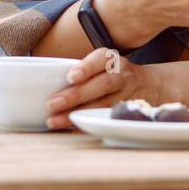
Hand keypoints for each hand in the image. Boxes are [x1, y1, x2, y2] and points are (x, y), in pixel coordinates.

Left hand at [46, 47, 162, 129]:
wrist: (151, 86)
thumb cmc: (112, 75)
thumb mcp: (102, 65)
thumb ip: (81, 71)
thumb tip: (37, 82)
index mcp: (112, 61)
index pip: (101, 59)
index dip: (87, 67)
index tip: (71, 77)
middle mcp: (122, 76)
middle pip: (102, 84)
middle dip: (76, 95)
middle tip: (51, 104)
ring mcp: (127, 95)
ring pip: (104, 105)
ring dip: (78, 114)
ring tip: (54, 121)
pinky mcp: (128, 111)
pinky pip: (107, 119)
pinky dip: (89, 124)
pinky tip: (71, 130)